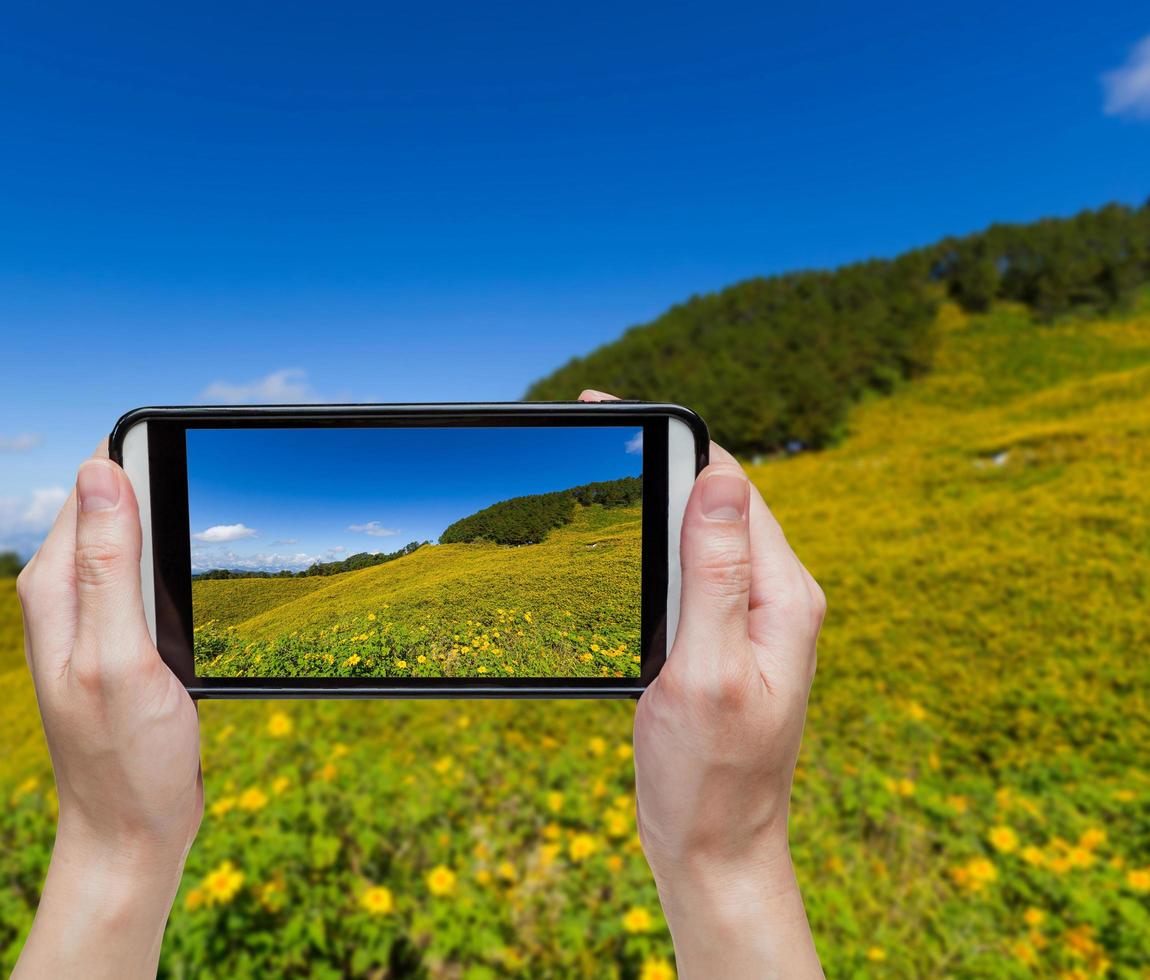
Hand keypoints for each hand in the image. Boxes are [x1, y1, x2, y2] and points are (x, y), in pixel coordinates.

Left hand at [13, 442, 202, 978]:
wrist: (129, 832)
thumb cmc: (125, 756)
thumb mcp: (121, 656)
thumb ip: (110, 564)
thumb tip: (100, 468)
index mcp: (53, 586)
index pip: (92, 481)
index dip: (143, 460)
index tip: (190, 470)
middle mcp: (62, 593)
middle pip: (114, 503)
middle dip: (161, 493)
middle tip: (205, 524)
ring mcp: (89, 615)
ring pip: (134, 539)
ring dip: (172, 535)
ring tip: (205, 561)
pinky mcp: (117, 637)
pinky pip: (145, 578)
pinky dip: (175, 573)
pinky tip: (199, 593)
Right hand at [580, 391, 824, 977]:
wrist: (715, 848)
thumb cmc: (709, 773)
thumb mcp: (706, 670)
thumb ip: (714, 574)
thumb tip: (717, 478)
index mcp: (782, 597)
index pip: (732, 484)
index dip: (675, 437)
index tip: (616, 408)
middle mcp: (774, 598)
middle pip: (718, 498)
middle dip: (659, 455)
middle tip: (592, 425)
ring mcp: (749, 619)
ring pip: (701, 531)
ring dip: (655, 496)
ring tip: (598, 465)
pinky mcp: (721, 640)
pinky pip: (691, 571)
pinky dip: (653, 544)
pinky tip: (618, 538)